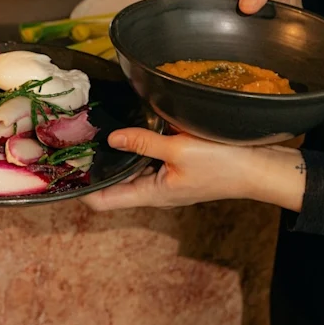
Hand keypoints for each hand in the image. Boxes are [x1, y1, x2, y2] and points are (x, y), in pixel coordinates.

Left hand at [81, 127, 306, 211]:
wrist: (261, 168)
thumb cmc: (225, 165)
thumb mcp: (180, 149)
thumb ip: (144, 142)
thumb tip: (113, 138)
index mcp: (151, 193)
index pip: (103, 201)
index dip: (80, 190)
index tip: (61, 172)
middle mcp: (155, 188)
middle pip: (114, 182)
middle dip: (96, 164)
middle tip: (73, 139)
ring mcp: (168, 176)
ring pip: (132, 165)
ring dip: (118, 151)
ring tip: (96, 128)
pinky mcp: (180, 163)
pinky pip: (151, 155)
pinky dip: (140, 143)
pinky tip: (136, 123)